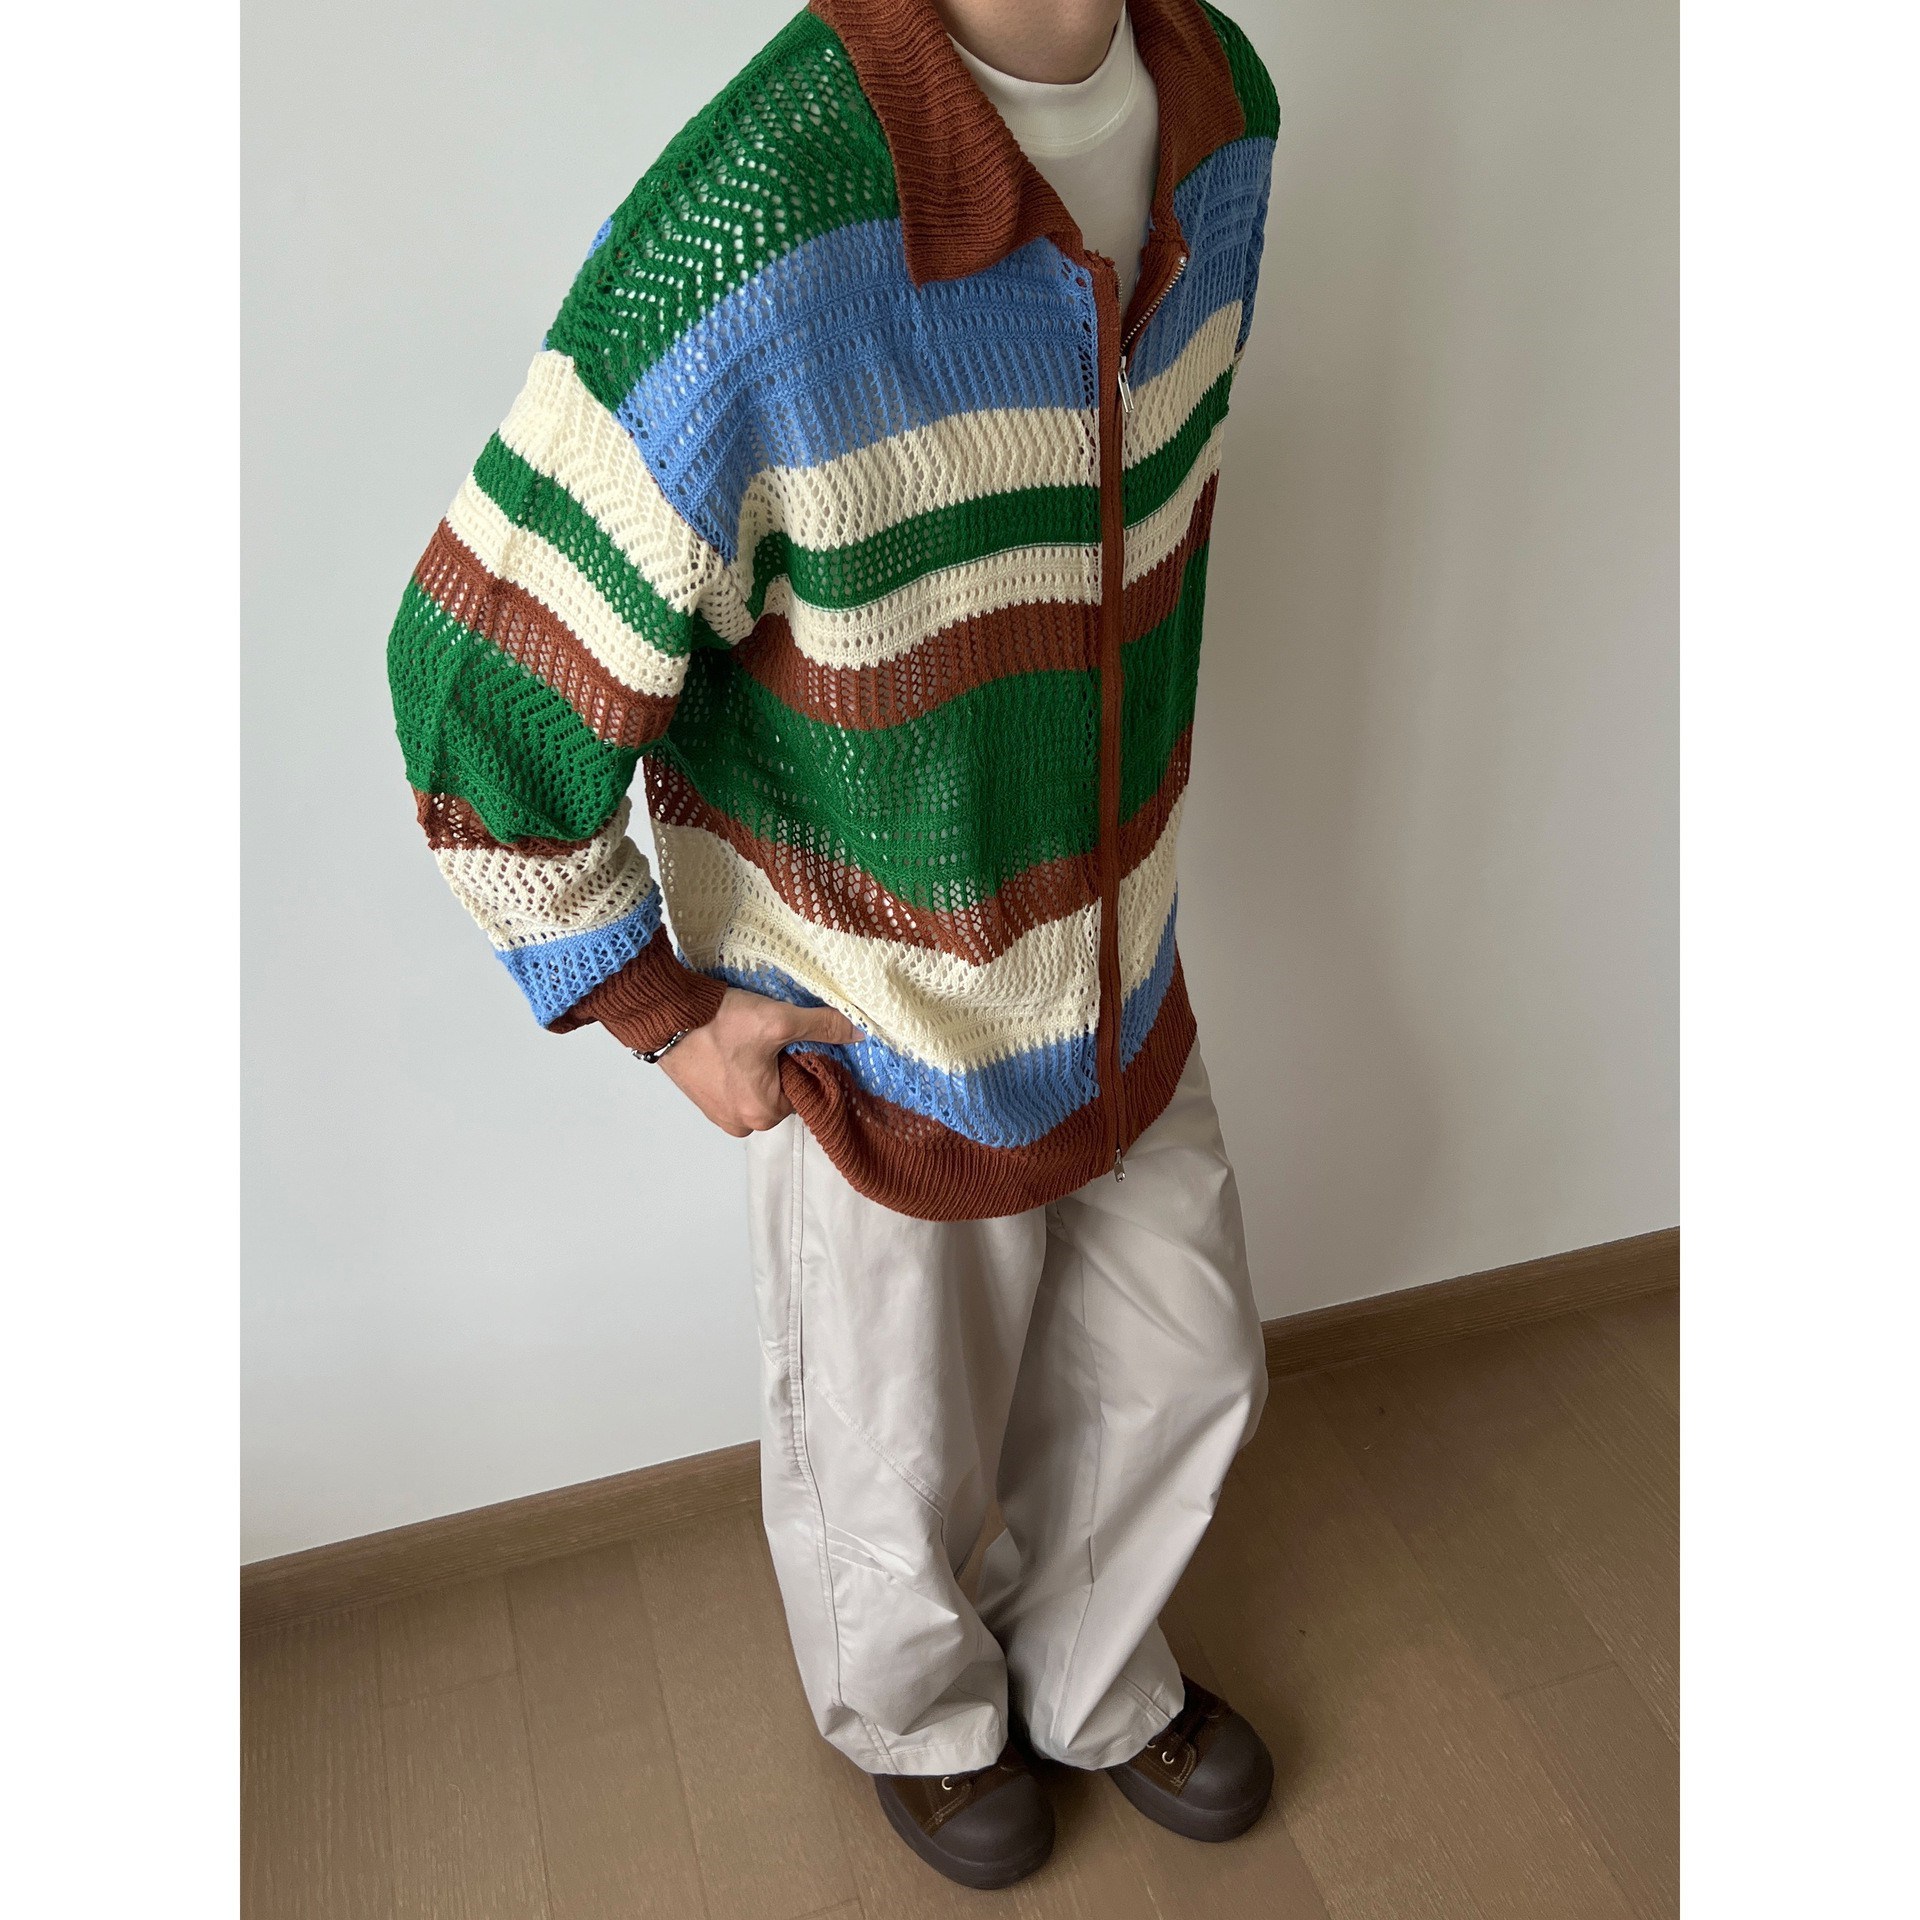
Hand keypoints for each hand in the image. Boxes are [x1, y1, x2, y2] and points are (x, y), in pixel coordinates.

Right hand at [657, 987, 861, 1136]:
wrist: (666, 1015)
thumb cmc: (718, 1022)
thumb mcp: (779, 1020)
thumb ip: (822, 1027)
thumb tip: (856, 1033)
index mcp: (764, 1114)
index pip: (805, 1087)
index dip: (803, 1058)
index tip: (792, 1037)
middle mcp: (741, 1123)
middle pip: (782, 1090)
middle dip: (780, 1062)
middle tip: (767, 1034)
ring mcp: (719, 1114)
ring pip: (758, 1087)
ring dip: (759, 1063)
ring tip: (746, 1037)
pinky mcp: (704, 1100)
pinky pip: (735, 1086)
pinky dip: (739, 1067)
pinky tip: (731, 1043)